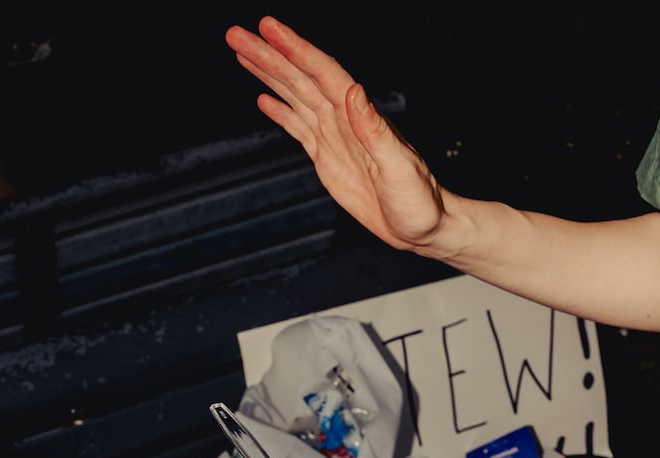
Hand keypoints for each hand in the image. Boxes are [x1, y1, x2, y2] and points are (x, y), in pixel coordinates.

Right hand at [226, 16, 449, 252]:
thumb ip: (376, 131)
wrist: (423, 226)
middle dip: (269, 54)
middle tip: (236, 33)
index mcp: (360, 117)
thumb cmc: (419, 202)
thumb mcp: (401, 168)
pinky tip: (263, 98)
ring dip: (268, 73)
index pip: (323, 74)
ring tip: (242, 51)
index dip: (296, 50)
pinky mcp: (328, 156)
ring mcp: (335, 136)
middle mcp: (345, 119)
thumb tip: (353, 92)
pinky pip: (298, 126)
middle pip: (301, 78)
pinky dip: (280, 110)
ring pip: (295, 95)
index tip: (269, 29)